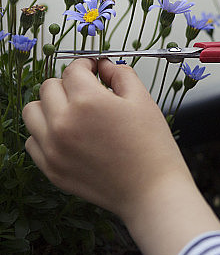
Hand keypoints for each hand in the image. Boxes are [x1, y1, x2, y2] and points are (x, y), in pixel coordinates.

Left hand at [23, 58, 219, 254]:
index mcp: (88, 101)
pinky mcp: (50, 168)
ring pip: (32, 111)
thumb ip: (121, 75)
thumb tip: (104, 67)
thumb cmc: (152, 147)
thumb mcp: (144, 101)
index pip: (73, 69)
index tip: (94, 69)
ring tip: (72, 112)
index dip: (86, 65)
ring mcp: (53, 147)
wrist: (151, 190)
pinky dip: (45, 133)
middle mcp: (63, 122)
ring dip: (49, 106)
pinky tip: (68, 135)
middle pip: (48, 87)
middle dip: (68, 84)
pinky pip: (32, 140)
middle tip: (88, 92)